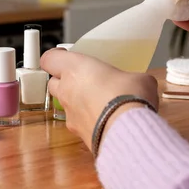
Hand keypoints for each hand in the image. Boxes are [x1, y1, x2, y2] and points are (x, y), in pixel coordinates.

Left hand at [41, 49, 158, 150]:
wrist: (129, 132)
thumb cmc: (129, 97)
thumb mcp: (140, 78)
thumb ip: (132, 78)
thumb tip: (139, 84)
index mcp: (76, 68)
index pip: (49, 58)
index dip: (55, 57)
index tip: (64, 55)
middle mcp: (67, 90)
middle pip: (52, 82)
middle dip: (64, 80)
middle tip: (83, 79)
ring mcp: (70, 114)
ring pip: (64, 104)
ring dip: (75, 101)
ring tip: (96, 101)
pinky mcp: (77, 133)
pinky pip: (77, 122)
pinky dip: (86, 120)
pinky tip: (104, 120)